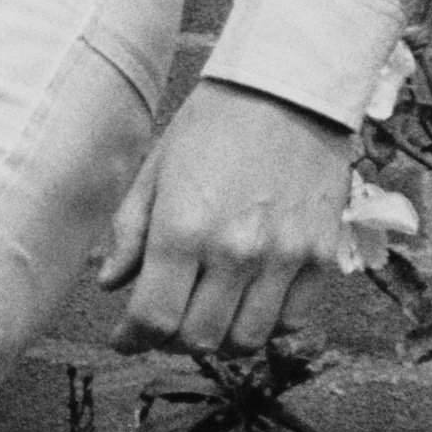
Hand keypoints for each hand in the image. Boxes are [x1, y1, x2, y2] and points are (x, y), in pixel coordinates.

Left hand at [96, 81, 358, 355]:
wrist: (288, 91)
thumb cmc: (212, 124)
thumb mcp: (155, 169)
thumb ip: (130, 231)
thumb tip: (110, 283)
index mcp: (183, 229)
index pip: (154, 318)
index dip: (133, 338)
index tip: (125, 337)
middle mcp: (235, 252)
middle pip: (199, 339)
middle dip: (170, 340)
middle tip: (161, 325)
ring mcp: (285, 259)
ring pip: (247, 341)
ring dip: (218, 339)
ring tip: (203, 317)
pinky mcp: (322, 258)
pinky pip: (291, 321)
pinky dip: (264, 324)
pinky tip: (245, 302)